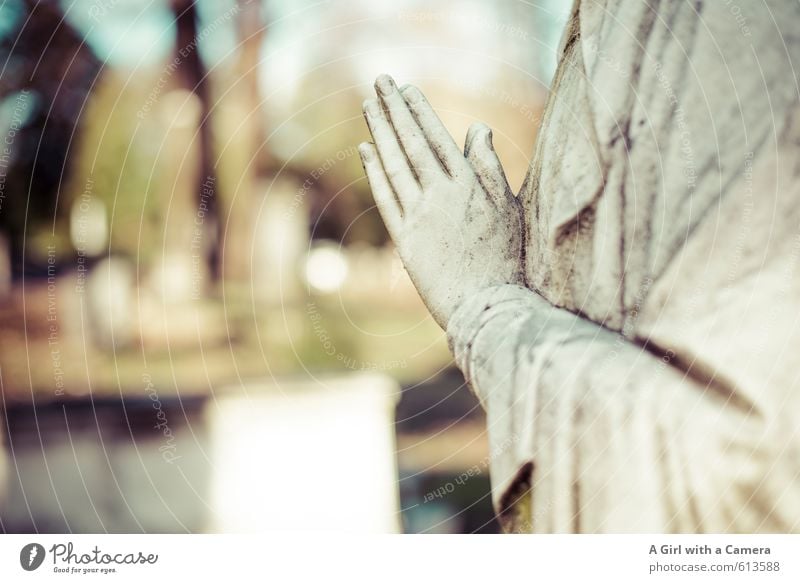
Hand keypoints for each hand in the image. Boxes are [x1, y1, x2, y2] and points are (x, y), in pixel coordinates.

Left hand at [359, 74, 522, 328]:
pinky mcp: (405, 239)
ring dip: (379, 132)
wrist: (487, 304)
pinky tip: (365, 150)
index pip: (438, 138)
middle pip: (412, 143)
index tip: (406, 90)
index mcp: (469, 184)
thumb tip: (478, 128)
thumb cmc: (506, 258)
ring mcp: (420, 216)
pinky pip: (385, 197)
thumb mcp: (508, 207)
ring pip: (394, 164)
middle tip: (379, 81)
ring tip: (368, 106)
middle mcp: (441, 194)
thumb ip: (491, 166)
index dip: (420, 111)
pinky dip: (373, 171)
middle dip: (394, 109)